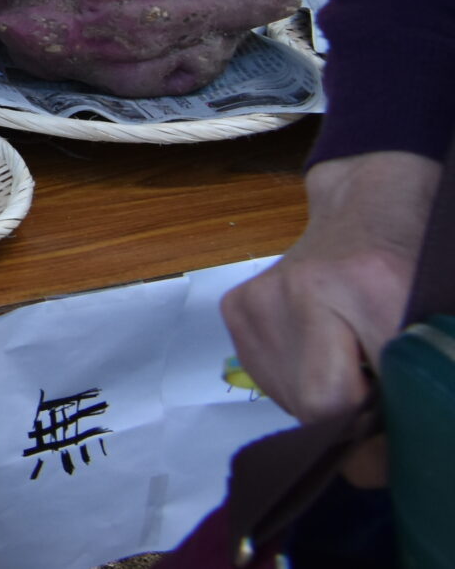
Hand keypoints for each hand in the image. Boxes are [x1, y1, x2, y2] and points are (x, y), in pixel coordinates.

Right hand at [223, 149, 439, 481]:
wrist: (367, 208)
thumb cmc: (414, 268)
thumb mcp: (433, 324)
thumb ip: (412, 386)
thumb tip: (380, 461)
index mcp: (367, 286)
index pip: (344, 404)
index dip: (372, 444)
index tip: (395, 442)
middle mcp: (296, 289)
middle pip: (312, 406)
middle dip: (351, 421)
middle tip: (381, 399)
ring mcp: (257, 298)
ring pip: (287, 399)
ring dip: (325, 403)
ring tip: (352, 365)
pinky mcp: (235, 306)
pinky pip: (267, 380)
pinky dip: (298, 383)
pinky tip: (321, 353)